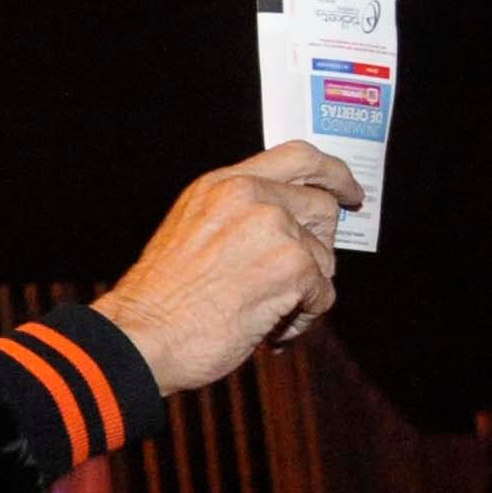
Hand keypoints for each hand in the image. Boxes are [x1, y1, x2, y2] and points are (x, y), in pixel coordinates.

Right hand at [89, 142, 363, 392]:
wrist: (142, 335)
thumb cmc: (159, 300)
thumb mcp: (191, 231)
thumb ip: (238, 216)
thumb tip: (290, 229)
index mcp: (223, 185)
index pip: (298, 157)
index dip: (334, 174)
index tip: (349, 191)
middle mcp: (251, 197)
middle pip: (323, 208)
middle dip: (318, 249)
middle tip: (297, 280)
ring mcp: (275, 228)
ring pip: (325, 258)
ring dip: (303, 293)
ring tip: (264, 315)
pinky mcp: (292, 267)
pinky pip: (323, 295)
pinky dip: (301, 320)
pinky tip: (268, 330)